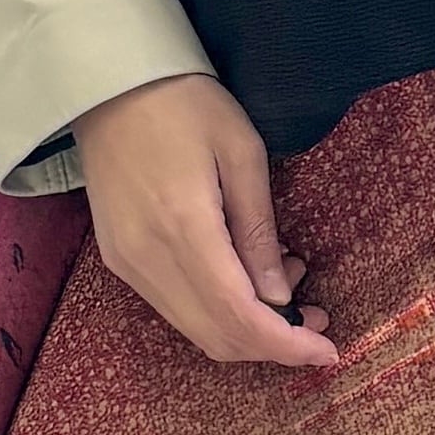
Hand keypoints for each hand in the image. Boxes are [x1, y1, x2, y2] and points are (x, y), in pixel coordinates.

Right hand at [70, 75, 343, 370]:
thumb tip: (281, 297)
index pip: (240, 317)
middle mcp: (148, 258)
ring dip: (246, 327)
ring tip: (286, 285)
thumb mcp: (241, 154)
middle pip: (217, 336)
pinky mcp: (119, 260)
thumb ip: (259, 232)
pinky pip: (175, 308)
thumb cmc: (184, 104)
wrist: (107, 84)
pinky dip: (216, 310)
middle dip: (272, 343)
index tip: (327, 350)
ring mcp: (127, 264)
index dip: (286, 344)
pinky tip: (244, 276)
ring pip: (195, 329)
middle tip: (315, 317)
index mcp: (184, 228)